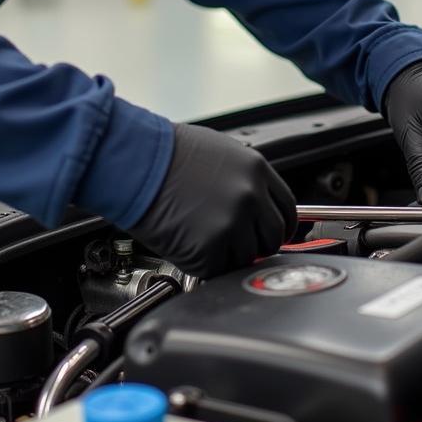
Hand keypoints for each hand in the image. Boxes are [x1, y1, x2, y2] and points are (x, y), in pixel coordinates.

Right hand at [128, 123, 296, 277]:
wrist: (134, 161)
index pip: (287, 208)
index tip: (268, 232)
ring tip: (200, 233)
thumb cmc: (165, 153)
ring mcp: (231, 225)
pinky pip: (218, 270)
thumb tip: (256, 203)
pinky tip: (188, 241)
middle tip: (232, 239)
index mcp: (255, 169)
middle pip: (272, 237)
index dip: (279, 224)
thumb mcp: (219, 152)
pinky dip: (205, 263)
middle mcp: (250, 197)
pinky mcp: (209, 250)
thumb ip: (244, 178)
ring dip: (228, 254)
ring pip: (246, 258)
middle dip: (255, 243)